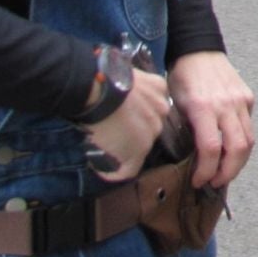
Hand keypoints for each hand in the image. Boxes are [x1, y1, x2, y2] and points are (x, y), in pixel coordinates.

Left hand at [78, 69, 171, 183]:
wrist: (99, 86)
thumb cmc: (95, 118)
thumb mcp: (96, 146)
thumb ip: (107, 158)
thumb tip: (104, 162)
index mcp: (142, 148)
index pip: (132, 168)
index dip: (117, 170)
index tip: (103, 164)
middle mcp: (157, 130)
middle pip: (145, 139)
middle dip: (131, 140)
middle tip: (115, 131)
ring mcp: (161, 107)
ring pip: (154, 116)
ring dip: (143, 117)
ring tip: (126, 110)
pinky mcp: (160, 86)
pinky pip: (156, 95)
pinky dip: (148, 96)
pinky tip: (137, 93)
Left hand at [168, 50, 254, 188]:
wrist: (198, 49)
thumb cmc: (182, 77)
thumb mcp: (177, 105)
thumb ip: (190, 131)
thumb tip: (197, 159)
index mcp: (202, 107)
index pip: (210, 149)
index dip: (206, 171)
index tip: (199, 181)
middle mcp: (225, 105)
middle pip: (237, 149)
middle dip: (228, 172)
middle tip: (216, 182)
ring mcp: (240, 101)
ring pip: (249, 141)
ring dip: (239, 162)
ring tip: (225, 171)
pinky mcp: (248, 98)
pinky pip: (249, 126)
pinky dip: (242, 142)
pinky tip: (230, 147)